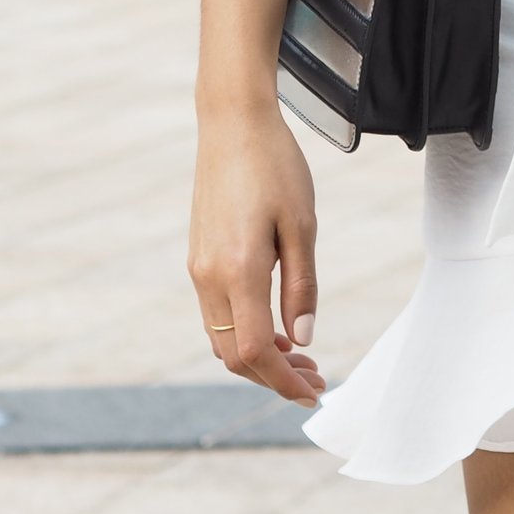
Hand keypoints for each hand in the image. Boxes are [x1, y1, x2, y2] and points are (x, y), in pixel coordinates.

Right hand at [188, 104, 324, 404]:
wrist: (233, 122)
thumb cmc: (274, 165)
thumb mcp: (302, 224)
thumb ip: (301, 285)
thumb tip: (302, 338)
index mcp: (238, 270)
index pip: (254, 352)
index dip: (283, 381)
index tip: (313, 391)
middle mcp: (209, 276)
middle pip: (234, 355)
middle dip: (274, 376)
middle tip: (315, 377)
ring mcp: (198, 267)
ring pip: (222, 337)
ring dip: (258, 356)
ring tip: (299, 355)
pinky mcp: (198, 255)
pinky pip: (216, 312)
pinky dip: (243, 331)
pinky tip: (274, 323)